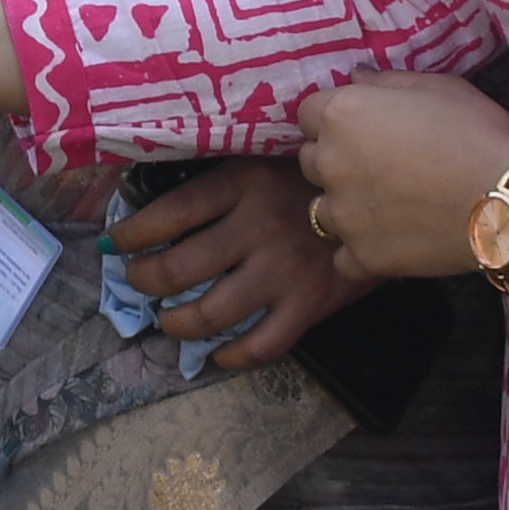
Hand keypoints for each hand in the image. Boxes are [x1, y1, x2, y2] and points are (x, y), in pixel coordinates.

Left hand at [107, 157, 373, 371]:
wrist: (395, 192)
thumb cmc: (321, 171)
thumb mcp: (271, 152)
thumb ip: (229, 173)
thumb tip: (168, 197)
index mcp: (244, 181)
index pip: (170, 212)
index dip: (133, 233)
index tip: (113, 243)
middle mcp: (258, 227)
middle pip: (180, 267)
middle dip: (146, 281)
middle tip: (138, 281)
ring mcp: (285, 270)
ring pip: (211, 313)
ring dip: (178, 323)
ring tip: (168, 320)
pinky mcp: (312, 303)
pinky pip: (262, 345)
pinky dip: (233, 357)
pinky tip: (219, 355)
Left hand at [291, 73, 508, 281]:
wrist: (507, 200)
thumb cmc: (478, 132)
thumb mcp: (438, 86)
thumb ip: (387, 81)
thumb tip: (355, 77)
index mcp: (342, 115)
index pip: (308, 113)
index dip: (335, 118)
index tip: (364, 125)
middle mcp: (330, 163)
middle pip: (311, 160)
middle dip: (336, 159)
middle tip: (380, 163)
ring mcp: (343, 215)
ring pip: (322, 210)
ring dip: (346, 206)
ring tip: (387, 205)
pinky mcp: (362, 257)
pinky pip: (343, 256)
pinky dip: (360, 251)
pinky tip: (389, 241)